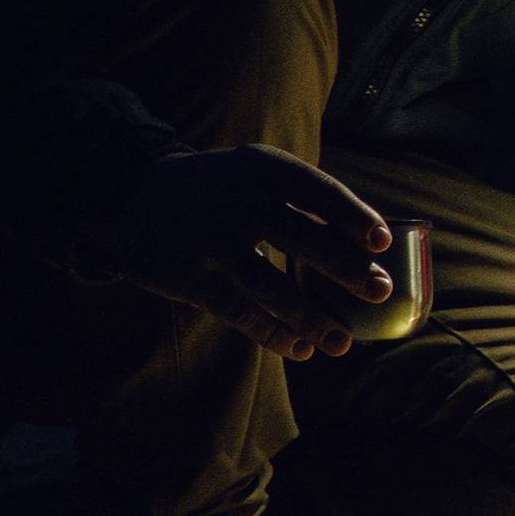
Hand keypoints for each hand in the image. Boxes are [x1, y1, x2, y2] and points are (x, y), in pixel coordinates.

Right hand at [91, 145, 391, 360]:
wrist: (131, 192)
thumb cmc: (219, 188)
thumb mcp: (253, 172)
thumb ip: (300, 200)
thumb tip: (367, 247)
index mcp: (262, 168)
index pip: (319, 191)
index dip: (354, 216)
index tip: (383, 242)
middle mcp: (238, 200)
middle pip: (303, 239)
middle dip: (347, 269)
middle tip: (380, 291)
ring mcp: (212, 241)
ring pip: (273, 288)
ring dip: (312, 319)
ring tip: (341, 343)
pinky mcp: (190, 278)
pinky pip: (241, 312)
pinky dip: (273, 334)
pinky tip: (299, 348)